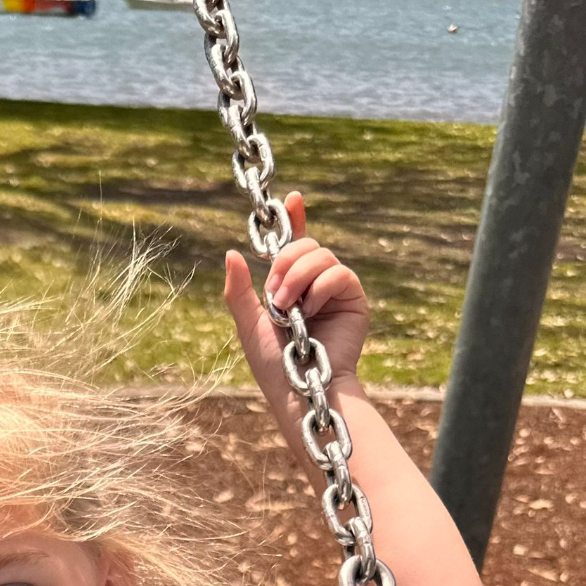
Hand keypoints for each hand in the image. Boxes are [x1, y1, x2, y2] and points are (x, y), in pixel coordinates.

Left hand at [224, 192, 369, 400]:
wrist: (297, 385)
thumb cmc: (272, 363)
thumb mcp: (248, 324)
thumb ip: (239, 291)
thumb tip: (231, 252)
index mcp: (290, 285)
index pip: (295, 244)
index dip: (295, 220)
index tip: (292, 200)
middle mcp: (314, 284)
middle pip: (306, 245)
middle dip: (285, 264)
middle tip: (274, 296)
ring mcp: (335, 290)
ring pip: (321, 254)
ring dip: (298, 278)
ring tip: (287, 308)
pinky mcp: (354, 299)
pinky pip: (339, 272)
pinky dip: (319, 289)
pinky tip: (311, 312)